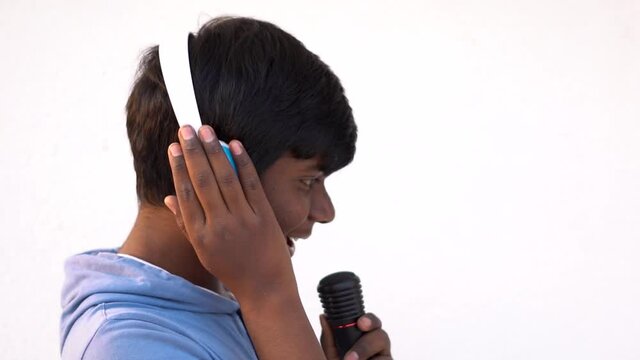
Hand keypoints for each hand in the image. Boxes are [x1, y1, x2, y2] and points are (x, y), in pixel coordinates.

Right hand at [163, 125, 294, 299]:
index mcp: (201, 236)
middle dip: (193, 152)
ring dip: (215, 151)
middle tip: (186, 127)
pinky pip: (252, 184)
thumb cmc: (232, 268)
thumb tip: (169, 197)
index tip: (174, 146)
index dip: (179, 168)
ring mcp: (244, 221)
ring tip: (206, 129)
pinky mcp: (265, 217)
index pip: (185, 195)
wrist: (266, 287)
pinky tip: (235, 144)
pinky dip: (243, 163)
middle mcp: (220, 227)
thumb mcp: (203, 251)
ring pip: (226, 179)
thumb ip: (186, 223)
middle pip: (203, 182)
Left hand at [320, 313, 391, 359]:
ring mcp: (384, 357)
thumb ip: (329, 338)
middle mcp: (377, 344)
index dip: (368, 320)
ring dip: (366, 357)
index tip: (360, 323)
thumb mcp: (331, 354)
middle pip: (380, 336)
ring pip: (384, 355)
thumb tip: (324, 317)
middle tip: (349, 358)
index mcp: (364, 334)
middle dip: (364, 346)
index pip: (370, 322)